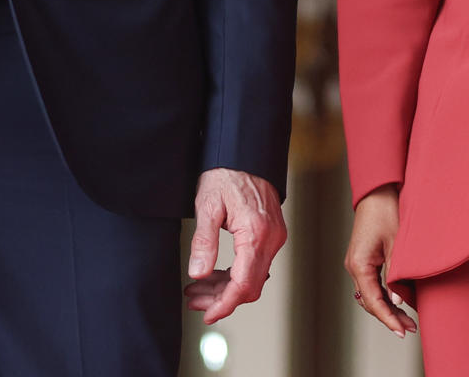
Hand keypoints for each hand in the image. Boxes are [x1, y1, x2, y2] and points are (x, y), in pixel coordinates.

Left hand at [185, 168, 286, 323]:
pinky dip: (235, 274)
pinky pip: (255, 264)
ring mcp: (273, 237)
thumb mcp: (207, 205)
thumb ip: (204, 242)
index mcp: (256, 233)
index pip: (243, 284)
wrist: (244, 154)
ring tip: (197, 290)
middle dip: (221, 299)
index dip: (225, 304)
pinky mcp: (270, 235)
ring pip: (253, 278)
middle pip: (250, 286)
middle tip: (195, 301)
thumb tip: (197, 273)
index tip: (208, 314)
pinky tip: (213, 275)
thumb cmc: (226, 174)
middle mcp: (271, 239)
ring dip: (226, 288)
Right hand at [344, 185, 414, 337]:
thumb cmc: (386, 212)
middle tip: (410, 328)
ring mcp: (356, 263)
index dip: (388, 319)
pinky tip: (396, 301)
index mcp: (359, 264)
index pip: (373, 301)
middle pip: (369, 302)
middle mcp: (353, 266)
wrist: (377, 192)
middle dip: (389, 316)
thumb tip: (397, 301)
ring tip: (406, 319)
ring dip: (386, 307)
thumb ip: (396, 274)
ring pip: (369, 295)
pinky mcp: (362, 259)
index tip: (401, 331)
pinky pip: (370, 285)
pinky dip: (382, 296)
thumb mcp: (396, 245)